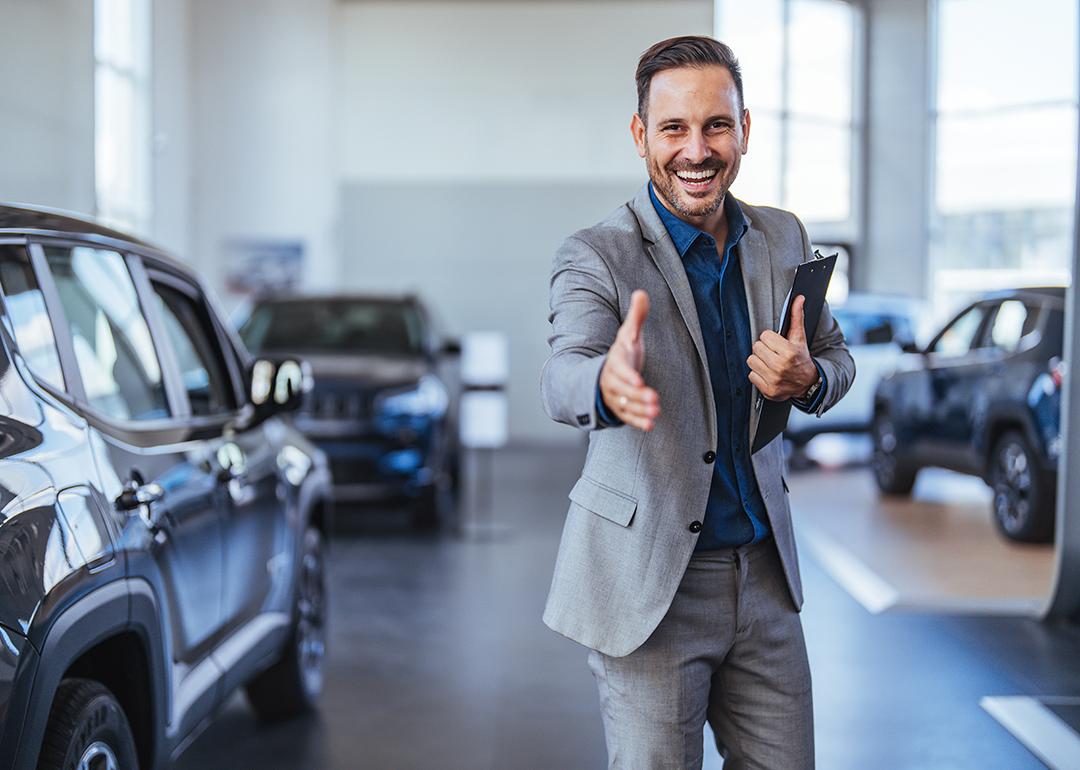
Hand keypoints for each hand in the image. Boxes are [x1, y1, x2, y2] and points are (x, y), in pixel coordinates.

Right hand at [600, 290, 660, 430]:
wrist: (604, 373)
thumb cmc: (622, 352)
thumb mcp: (629, 334)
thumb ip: (636, 317)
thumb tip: (642, 292)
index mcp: (615, 362)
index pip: (620, 369)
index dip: (629, 376)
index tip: (639, 380)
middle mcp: (612, 380)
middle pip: (623, 390)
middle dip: (637, 396)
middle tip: (655, 400)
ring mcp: (615, 396)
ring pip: (625, 405)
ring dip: (639, 410)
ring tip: (656, 412)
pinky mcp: (620, 408)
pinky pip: (626, 416)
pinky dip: (637, 421)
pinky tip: (650, 424)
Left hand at [746, 294, 818, 400]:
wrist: (807, 383)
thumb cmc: (801, 358)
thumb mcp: (799, 338)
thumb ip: (796, 317)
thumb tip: (798, 298)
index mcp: (789, 352)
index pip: (764, 336)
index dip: (770, 338)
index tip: (777, 344)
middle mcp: (780, 367)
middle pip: (756, 348)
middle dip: (763, 349)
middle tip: (773, 353)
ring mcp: (774, 380)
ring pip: (751, 361)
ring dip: (759, 361)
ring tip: (769, 362)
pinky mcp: (768, 391)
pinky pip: (751, 375)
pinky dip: (758, 374)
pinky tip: (768, 373)